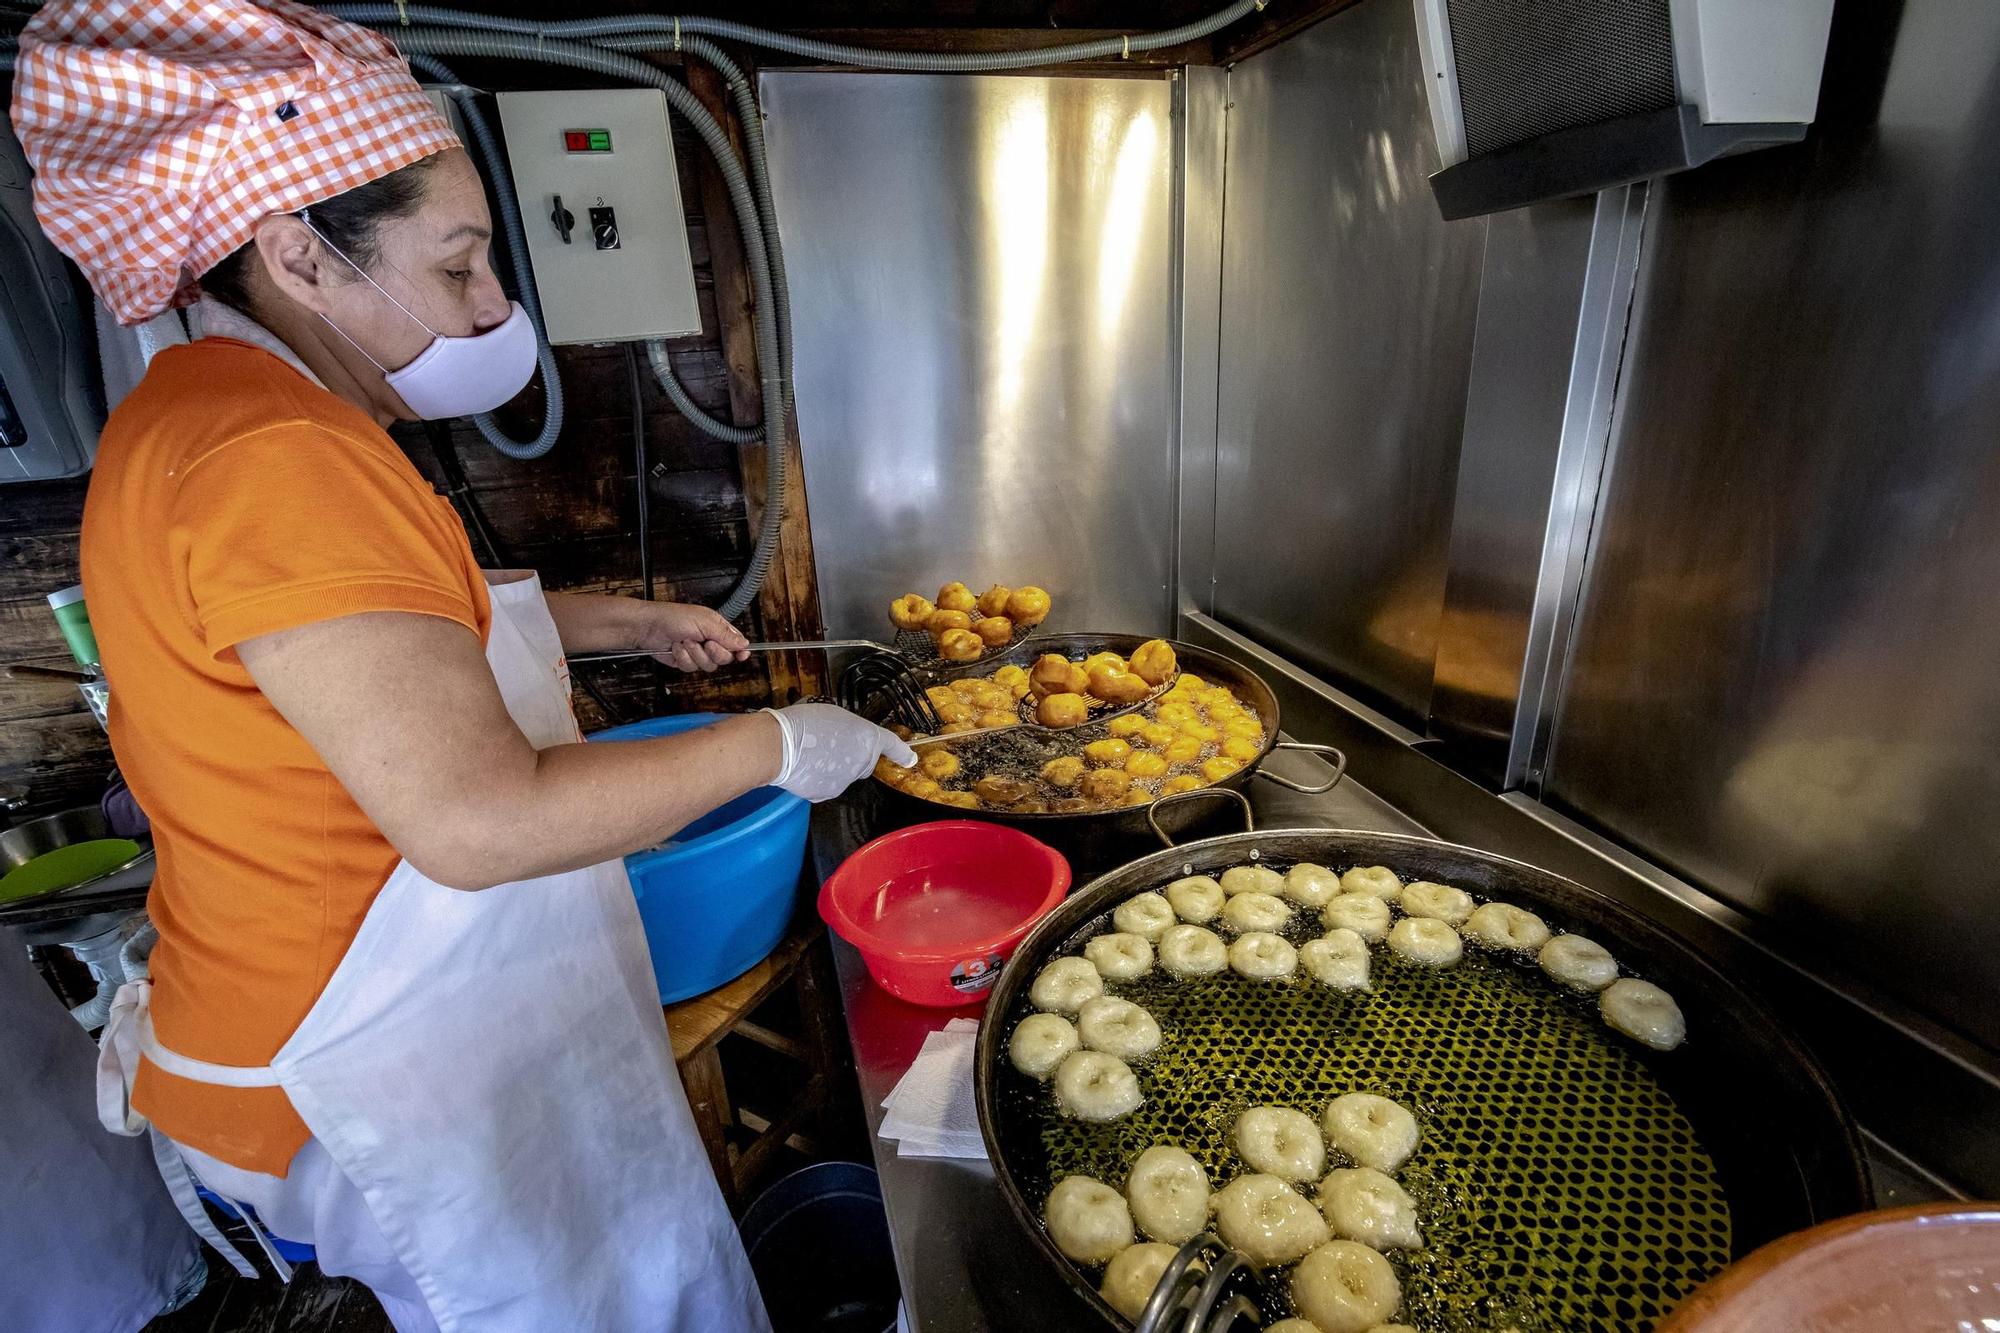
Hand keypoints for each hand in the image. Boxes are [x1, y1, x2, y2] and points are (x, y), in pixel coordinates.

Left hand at [631, 602, 750, 671]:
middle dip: (714, 653)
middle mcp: (710, 641)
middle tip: (705, 643)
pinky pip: (691, 668)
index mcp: (717, 628)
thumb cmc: (675, 617)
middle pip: (725, 658)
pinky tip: (676, 648)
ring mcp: (697, 653)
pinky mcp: (685, 662)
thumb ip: (726, 635)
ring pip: (708, 666)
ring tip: (684, 641)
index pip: (737, 643)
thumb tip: (745, 644)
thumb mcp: (705, 622)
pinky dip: (683, 658)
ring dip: (695, 654)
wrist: (649, 627)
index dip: (741, 651)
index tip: (742, 655)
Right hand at [764, 702, 918, 801]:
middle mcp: (862, 762)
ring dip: (833, 767)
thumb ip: (847, 729)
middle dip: (853, 756)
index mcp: (868, 738)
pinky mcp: (826, 794)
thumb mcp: (834, 714)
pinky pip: (826, 786)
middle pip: (865, 762)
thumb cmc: (804, 722)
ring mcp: (845, 781)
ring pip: (843, 775)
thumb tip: (843, 737)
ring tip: (810, 753)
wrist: (780, 746)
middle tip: (830, 744)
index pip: (891, 745)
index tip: (910, 759)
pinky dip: (817, 779)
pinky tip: (803, 767)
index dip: (902, 752)